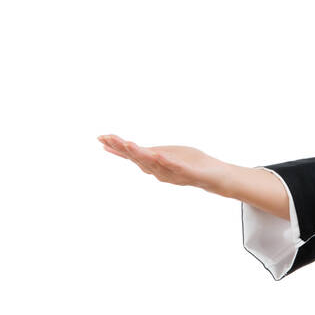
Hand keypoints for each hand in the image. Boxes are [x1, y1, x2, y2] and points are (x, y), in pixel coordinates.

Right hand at [97, 134, 229, 194]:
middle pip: (138, 159)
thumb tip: (126, 145)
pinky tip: (158, 155)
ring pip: (153, 164)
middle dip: (123, 149)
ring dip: (141, 154)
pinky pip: (175, 167)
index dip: (116, 147)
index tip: (100, 138)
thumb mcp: (163, 154)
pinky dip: (166, 162)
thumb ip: (145, 152)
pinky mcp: (187, 173)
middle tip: (110, 139)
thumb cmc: (189, 163)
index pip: (131, 154)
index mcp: (153, 163)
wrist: (213, 176)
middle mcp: (158, 170)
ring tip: (129, 144)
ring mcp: (172, 172)